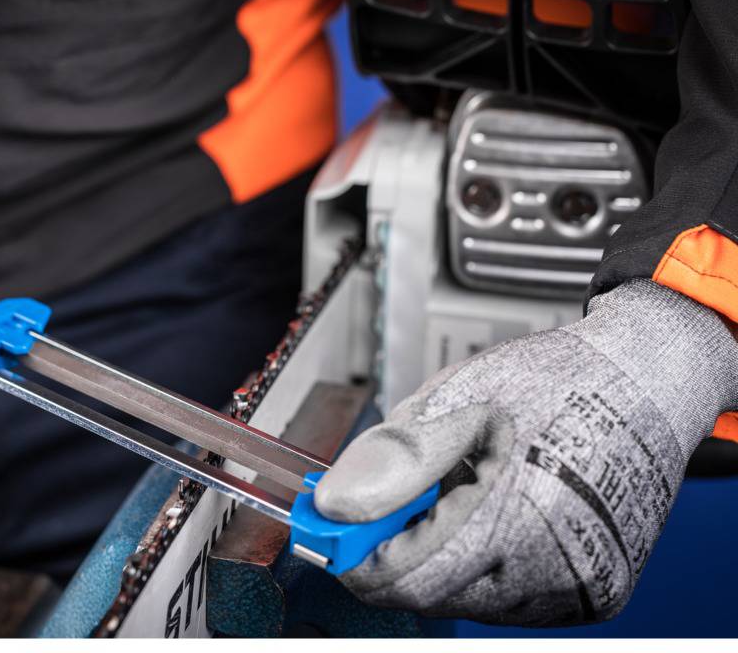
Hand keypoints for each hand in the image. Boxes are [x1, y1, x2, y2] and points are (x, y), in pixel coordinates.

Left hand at [315, 279, 737, 624]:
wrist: (646, 383)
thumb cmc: (560, 381)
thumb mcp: (460, 397)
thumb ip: (394, 458)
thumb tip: (334, 505)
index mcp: (518, 516)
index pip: (404, 576)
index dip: (354, 555)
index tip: (331, 530)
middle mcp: (553, 569)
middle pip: (428, 593)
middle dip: (394, 548)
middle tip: (393, 498)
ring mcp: (576, 588)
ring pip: (462, 598)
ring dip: (436, 556)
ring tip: (457, 493)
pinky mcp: (591, 593)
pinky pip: (505, 597)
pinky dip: (478, 564)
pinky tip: (490, 515)